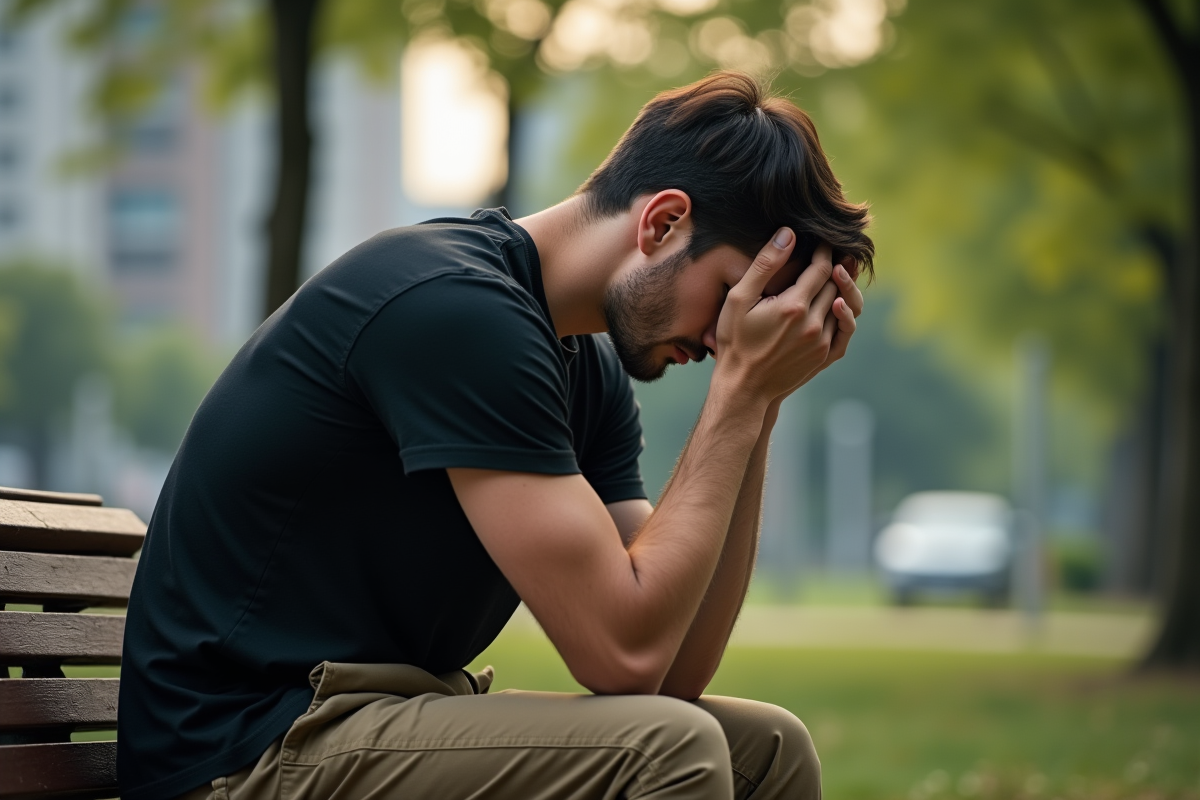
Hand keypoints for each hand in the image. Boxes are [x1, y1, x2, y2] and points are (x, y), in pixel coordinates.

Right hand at [712, 228, 841, 403]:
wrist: (743, 387)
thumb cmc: (735, 341)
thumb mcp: (739, 299)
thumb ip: (765, 265)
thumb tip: (788, 234)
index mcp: (794, 306)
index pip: (821, 268)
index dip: (825, 252)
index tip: (823, 241)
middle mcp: (813, 324)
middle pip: (835, 285)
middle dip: (836, 266)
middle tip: (836, 252)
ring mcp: (822, 343)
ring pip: (844, 306)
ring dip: (842, 288)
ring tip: (838, 273)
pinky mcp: (825, 357)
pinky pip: (845, 329)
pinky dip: (846, 313)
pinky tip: (838, 303)